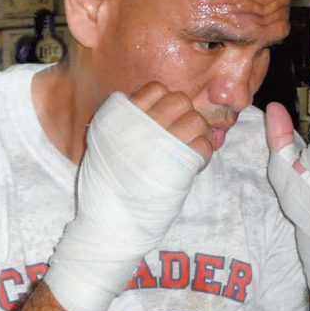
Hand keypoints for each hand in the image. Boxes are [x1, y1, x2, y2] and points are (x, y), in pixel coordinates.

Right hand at [44, 83, 206, 310]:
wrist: (111, 221)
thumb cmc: (106, 186)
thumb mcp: (104, 144)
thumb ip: (125, 121)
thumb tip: (153, 107)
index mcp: (120, 116)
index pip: (156, 88)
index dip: (165, 102)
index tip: (164, 120)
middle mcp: (141, 125)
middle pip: (181, 100)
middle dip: (185, 116)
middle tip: (180, 136)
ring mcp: (162, 143)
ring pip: (197, 119)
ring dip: (198, 134)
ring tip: (188, 150)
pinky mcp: (180, 164)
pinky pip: (205, 145)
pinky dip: (203, 154)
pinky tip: (192, 165)